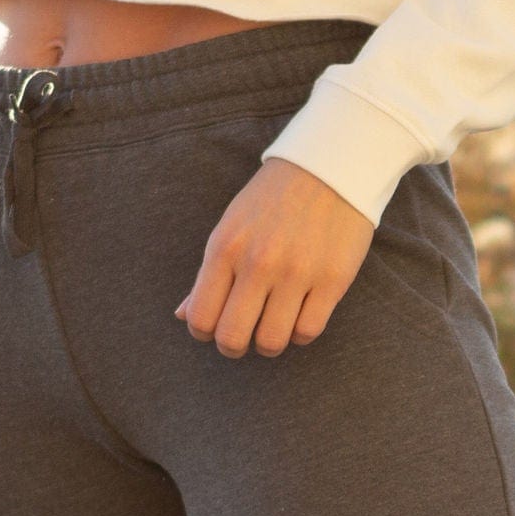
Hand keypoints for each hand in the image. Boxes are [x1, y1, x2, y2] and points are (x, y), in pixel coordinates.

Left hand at [179, 157, 372, 357]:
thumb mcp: (230, 230)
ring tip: (273, 327)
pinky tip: (299, 316)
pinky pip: (307, 332)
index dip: (205, 333)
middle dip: (234, 347)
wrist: (327, 169)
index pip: (201, 318)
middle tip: (244, 337)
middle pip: (233, 338)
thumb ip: (207, 276)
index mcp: (225, 248)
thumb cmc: (272, 203)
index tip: (217, 327)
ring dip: (269, 343)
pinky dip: (299, 334)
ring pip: (271, 341)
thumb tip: (182, 317)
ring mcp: (296, 272)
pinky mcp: (332, 280)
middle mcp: (258, 262)